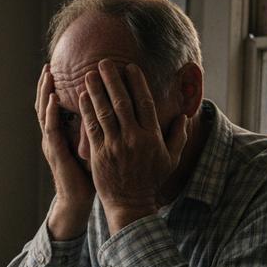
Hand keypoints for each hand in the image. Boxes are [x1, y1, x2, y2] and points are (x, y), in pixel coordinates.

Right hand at [36, 64, 94, 238]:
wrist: (78, 199)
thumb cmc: (88, 174)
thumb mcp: (91, 145)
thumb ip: (95, 127)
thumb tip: (110, 109)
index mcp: (61, 133)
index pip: (55, 105)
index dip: (54, 87)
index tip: (58, 69)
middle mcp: (53, 135)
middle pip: (45, 104)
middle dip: (45, 85)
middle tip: (48, 65)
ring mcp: (52, 143)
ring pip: (44, 112)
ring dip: (45, 92)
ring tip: (47, 75)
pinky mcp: (56, 152)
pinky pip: (52, 128)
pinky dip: (51, 112)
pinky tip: (54, 99)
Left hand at [79, 61, 187, 231]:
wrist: (130, 204)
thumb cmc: (151, 180)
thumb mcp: (171, 159)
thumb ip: (178, 136)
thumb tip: (183, 116)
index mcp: (151, 136)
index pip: (144, 103)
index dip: (137, 83)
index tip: (129, 67)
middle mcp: (133, 138)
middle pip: (122, 102)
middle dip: (112, 80)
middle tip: (103, 62)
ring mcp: (114, 146)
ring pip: (104, 112)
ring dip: (96, 91)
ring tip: (89, 74)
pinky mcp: (99, 154)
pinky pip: (92, 128)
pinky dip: (87, 110)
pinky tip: (83, 97)